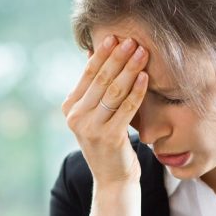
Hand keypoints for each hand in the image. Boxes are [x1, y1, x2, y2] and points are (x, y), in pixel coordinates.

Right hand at [61, 35, 149, 186]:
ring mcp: (91, 128)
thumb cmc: (107, 142)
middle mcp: (76, 117)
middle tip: (132, 40)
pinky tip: (145, 77)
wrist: (112, 178)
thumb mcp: (94, 115)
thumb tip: (94, 52)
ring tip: (142, 53)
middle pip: (101, 80)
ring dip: (130, 69)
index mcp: (70, 107)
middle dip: (118, 57)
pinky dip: (137, 90)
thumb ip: (94, 89)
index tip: (115, 37)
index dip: (102, 54)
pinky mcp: (109, 137)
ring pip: (114, 91)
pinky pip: (126, 108)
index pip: (87, 74)